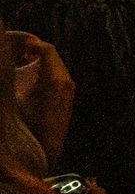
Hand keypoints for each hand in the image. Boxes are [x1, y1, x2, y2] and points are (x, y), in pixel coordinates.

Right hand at [11, 33, 74, 167]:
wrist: (46, 149)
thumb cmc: (27, 125)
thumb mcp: (13, 102)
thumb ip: (8, 83)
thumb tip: (4, 69)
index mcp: (54, 78)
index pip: (48, 50)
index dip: (34, 44)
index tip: (21, 45)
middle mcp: (66, 80)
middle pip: (53, 56)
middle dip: (37, 51)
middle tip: (21, 51)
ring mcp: (69, 88)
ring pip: (57, 66)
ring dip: (42, 62)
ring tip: (25, 61)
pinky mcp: (68, 96)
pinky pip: (59, 75)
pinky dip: (47, 71)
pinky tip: (33, 76)